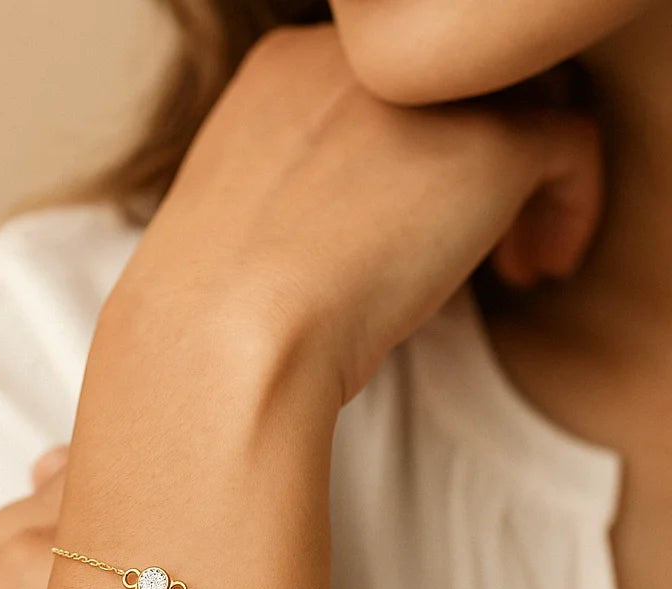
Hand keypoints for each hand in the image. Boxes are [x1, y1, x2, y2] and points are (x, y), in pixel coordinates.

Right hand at [105, 23, 602, 406]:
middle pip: (449, 91)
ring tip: (511, 262)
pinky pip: (569, 146)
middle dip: (464, 168)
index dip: (411, 153)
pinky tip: (535, 268)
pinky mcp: (491, 140)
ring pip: (515, 108)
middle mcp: (355, 58)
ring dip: (517, 184)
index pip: (382, 89)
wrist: (229, 337)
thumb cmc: (212, 317)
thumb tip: (339, 236)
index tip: (408, 228)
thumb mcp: (237, 232)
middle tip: (468, 247)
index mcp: (281, 74)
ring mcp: (425, 92)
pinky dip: (567, 204)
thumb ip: (294, 197)